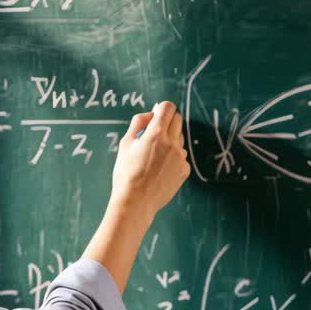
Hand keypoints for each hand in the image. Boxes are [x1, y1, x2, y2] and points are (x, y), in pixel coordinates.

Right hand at [110, 100, 190, 218]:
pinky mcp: (185, 170)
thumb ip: (138, 123)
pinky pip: (181, 156)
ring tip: (154, 158)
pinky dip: (173, 158)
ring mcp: (181, 157)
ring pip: (180, 139)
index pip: (168, 107)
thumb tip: (151, 114)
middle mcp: (172, 143)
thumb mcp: (125, 144)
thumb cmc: (126, 173)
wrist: (136, 202)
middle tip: (154, 134)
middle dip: (167, 122)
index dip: (161, 109)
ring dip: (170, 141)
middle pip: (177, 120)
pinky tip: (159, 170)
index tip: (156, 115)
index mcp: (156, 133)